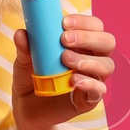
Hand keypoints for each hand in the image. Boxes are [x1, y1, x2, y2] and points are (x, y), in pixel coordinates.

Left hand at [10, 10, 115, 129]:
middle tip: (65, 39)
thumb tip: (21, 33)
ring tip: (65, 60)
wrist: (25, 108)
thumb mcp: (24, 61)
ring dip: (88, 60)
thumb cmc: (30, 78)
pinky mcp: (89, 100)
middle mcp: (92, 59)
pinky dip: (90, 83)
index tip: (64, 22)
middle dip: (88, 38)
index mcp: (81, 44)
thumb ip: (25, 47)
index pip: (95, 26)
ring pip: (107, 65)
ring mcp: (93, 79)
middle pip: (107, 42)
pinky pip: (99, 90)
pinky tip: (74, 80)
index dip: (84, 22)